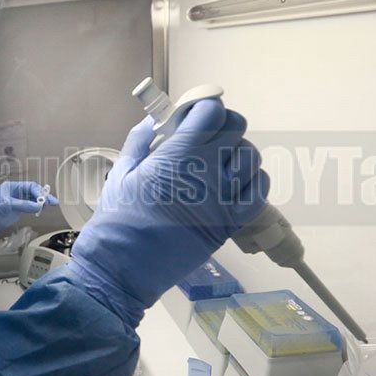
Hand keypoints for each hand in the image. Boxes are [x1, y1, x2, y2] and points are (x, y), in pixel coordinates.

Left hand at [0, 181, 58, 235]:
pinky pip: (29, 206)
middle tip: (53, 202)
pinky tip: (41, 210)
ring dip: (41, 202)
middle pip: (33, 192)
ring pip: (33, 199)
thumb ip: (23, 205)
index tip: (44, 200)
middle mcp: (16, 193)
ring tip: (49, 205)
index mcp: (13, 187)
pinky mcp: (17, 209)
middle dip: (43, 196)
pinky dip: (36, 208)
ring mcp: (17, 201)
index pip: (30, 187)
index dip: (38, 192)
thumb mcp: (7, 205)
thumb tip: (37, 206)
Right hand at [66, 99, 268, 325]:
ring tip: (218, 161)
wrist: (124, 268)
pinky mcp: (231, 224)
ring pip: (250, 158)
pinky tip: (233, 183)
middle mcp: (207, 173)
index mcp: (178, 156)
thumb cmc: (117, 222)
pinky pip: (259, 192)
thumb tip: (154, 122)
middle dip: (222, 125)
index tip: (193, 113)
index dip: (204, 107)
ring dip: (237, 153)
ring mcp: (223, 199)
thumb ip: (140, 141)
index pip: (211, 112)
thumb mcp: (121, 172)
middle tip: (205, 134)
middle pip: (236, 129)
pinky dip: (252, 181)